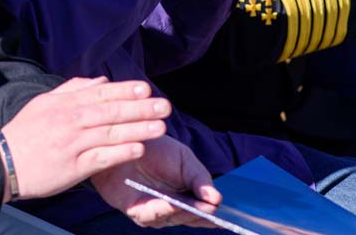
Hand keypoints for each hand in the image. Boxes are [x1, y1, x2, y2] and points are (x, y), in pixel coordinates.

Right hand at [0, 77, 169, 201]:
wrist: (4, 162)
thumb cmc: (25, 132)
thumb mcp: (44, 102)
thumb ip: (73, 89)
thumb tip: (101, 80)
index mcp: (65, 104)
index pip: (100, 93)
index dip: (124, 90)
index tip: (146, 88)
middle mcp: (71, 120)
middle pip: (110, 111)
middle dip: (140, 107)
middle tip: (164, 105)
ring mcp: (73, 144)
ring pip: (110, 133)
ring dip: (138, 129)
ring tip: (161, 126)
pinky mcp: (74, 167)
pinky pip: (102, 157)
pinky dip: (121, 152)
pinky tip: (139, 149)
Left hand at [91, 135, 220, 227]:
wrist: (124, 137)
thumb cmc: (155, 149)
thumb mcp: (184, 160)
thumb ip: (200, 179)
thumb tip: (216, 199)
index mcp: (187, 198)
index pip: (205, 212)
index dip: (217, 215)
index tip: (231, 216)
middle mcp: (171, 209)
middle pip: (191, 218)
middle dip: (203, 214)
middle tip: (215, 210)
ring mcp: (153, 212)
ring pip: (173, 219)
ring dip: (185, 213)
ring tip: (198, 206)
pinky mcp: (134, 210)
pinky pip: (150, 215)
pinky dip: (162, 209)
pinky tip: (173, 203)